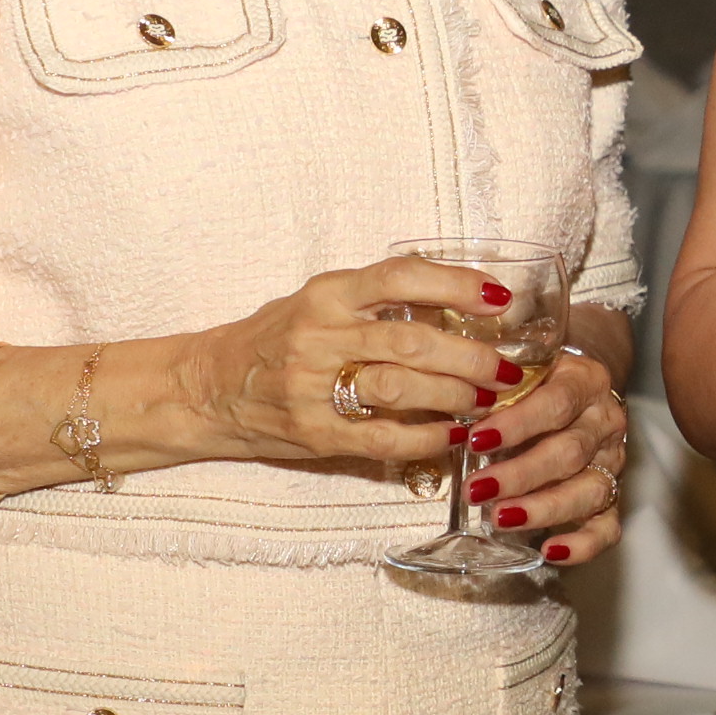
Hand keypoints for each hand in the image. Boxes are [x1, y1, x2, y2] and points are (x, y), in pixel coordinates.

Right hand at [182, 255, 557, 469]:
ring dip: (456, 396)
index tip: (500, 298)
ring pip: (402, 388)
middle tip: (508, 368)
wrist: (207, 387)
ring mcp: (313, 386)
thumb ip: (376, 298)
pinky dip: (427, 438)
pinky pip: (382, 436)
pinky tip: (454, 436)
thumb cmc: (275, 339)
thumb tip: (456, 291)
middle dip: (472, 356)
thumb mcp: (320, 301)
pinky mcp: (313, 432)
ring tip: (488, 399)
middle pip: (413, 340)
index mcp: (327, 293)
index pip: (402, 276)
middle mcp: (319, 334)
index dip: (457, 285)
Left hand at [449, 342, 636, 571]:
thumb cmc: (539, 380)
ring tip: (500, 519)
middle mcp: (604, 422)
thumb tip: (449, 401)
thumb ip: (497, 382)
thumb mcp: (522, 367)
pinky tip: (550, 550)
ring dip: (542, 509)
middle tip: (476, 490)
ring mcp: (612, 462)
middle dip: (519, 475)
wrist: (579, 388)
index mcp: (586, 381)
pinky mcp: (614, 497)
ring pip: (589, 491)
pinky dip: (582, 544)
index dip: (517, 424)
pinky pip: (607, 527)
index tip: (476, 440)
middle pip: (570, 452)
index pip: (557, 402)